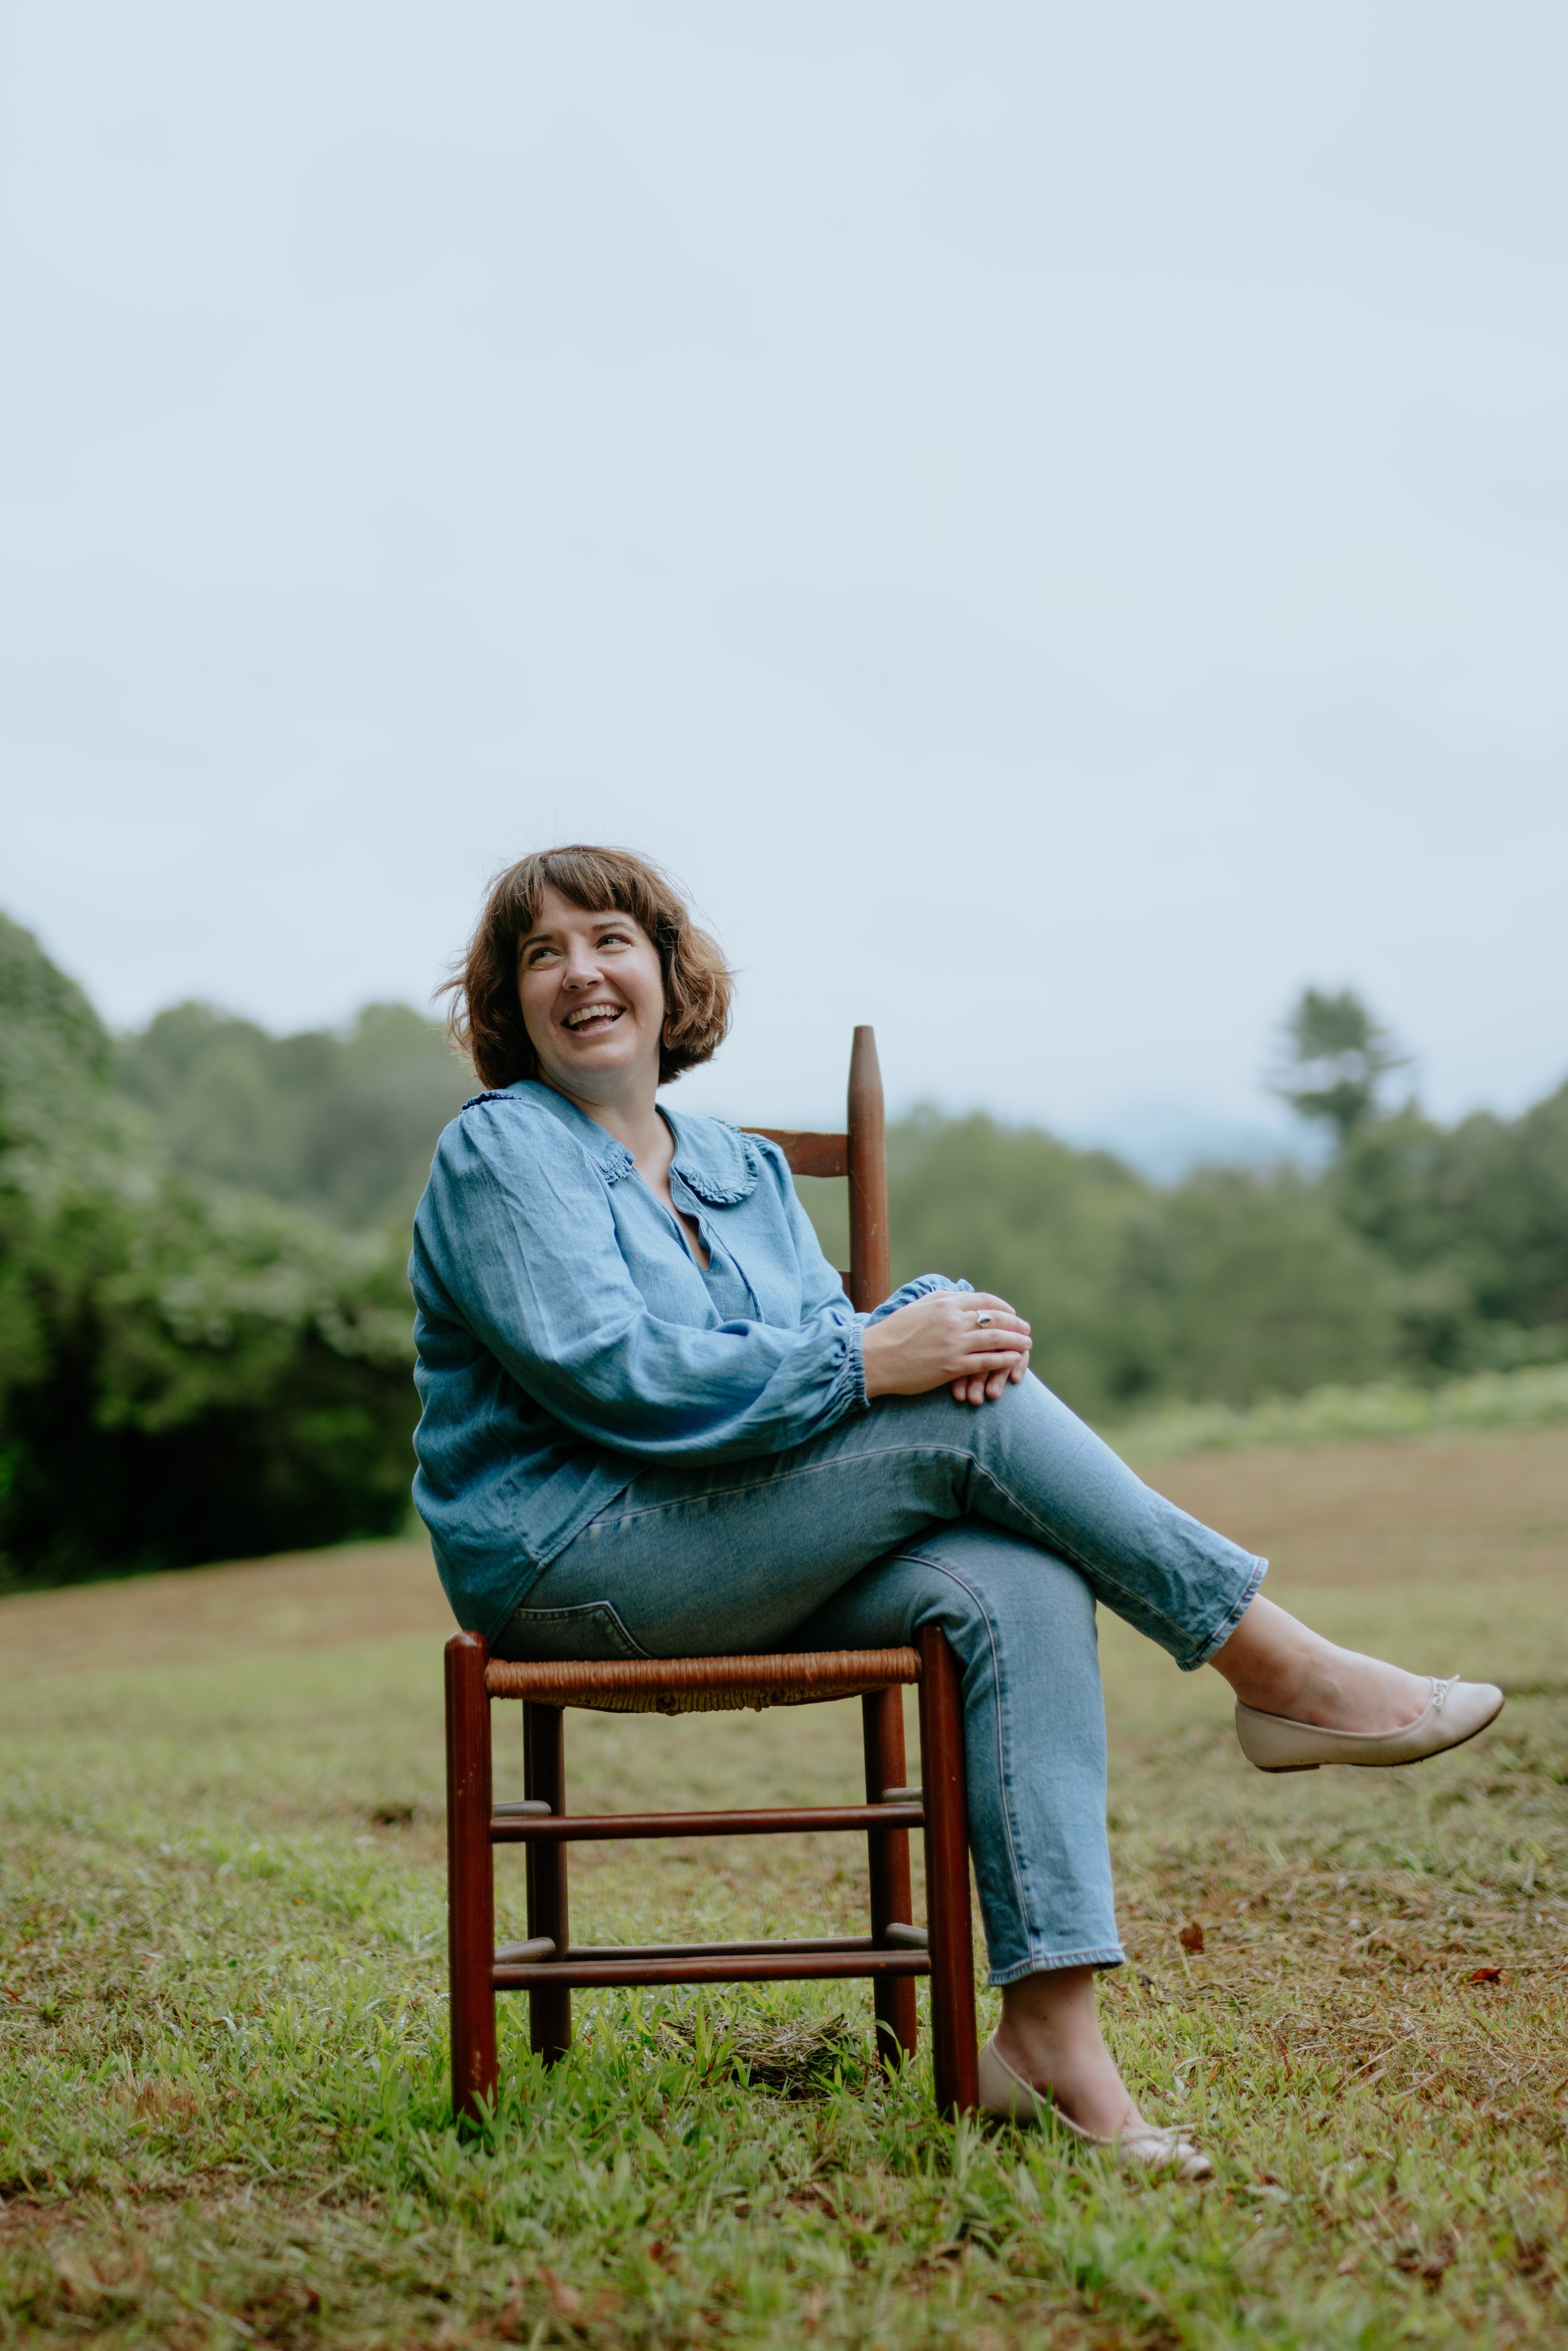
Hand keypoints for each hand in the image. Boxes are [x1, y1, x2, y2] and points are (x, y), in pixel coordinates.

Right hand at [861, 1291, 1031, 1407]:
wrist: (874, 1358)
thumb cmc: (892, 1332)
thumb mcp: (917, 1306)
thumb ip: (940, 1298)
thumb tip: (959, 1293)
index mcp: (945, 1304)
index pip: (984, 1301)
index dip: (1002, 1307)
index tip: (1011, 1313)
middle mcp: (953, 1321)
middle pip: (995, 1319)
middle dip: (1015, 1324)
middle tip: (1026, 1330)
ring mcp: (954, 1344)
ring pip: (995, 1339)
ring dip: (1016, 1341)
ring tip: (1027, 1344)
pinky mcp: (952, 1366)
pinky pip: (986, 1361)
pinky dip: (1004, 1359)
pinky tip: (1014, 1360)